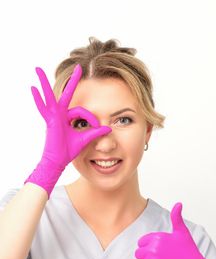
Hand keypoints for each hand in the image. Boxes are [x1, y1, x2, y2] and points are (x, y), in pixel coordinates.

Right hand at [24, 64, 111, 197]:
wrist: (59, 160)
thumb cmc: (69, 150)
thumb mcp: (86, 138)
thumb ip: (96, 132)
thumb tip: (109, 129)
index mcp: (69, 117)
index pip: (83, 111)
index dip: (91, 118)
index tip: (97, 126)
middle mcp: (61, 114)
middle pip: (67, 94)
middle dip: (73, 80)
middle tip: (79, 66)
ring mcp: (54, 116)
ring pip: (50, 96)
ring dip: (44, 82)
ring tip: (37, 68)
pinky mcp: (49, 121)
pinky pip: (42, 108)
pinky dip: (37, 99)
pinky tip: (33, 88)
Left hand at [135, 203, 215, 258]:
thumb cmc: (188, 251)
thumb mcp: (182, 232)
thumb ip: (176, 217)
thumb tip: (178, 204)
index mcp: (157, 238)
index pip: (141, 243)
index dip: (149, 246)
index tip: (160, 249)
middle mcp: (153, 250)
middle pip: (138, 254)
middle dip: (147, 256)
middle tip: (161, 258)